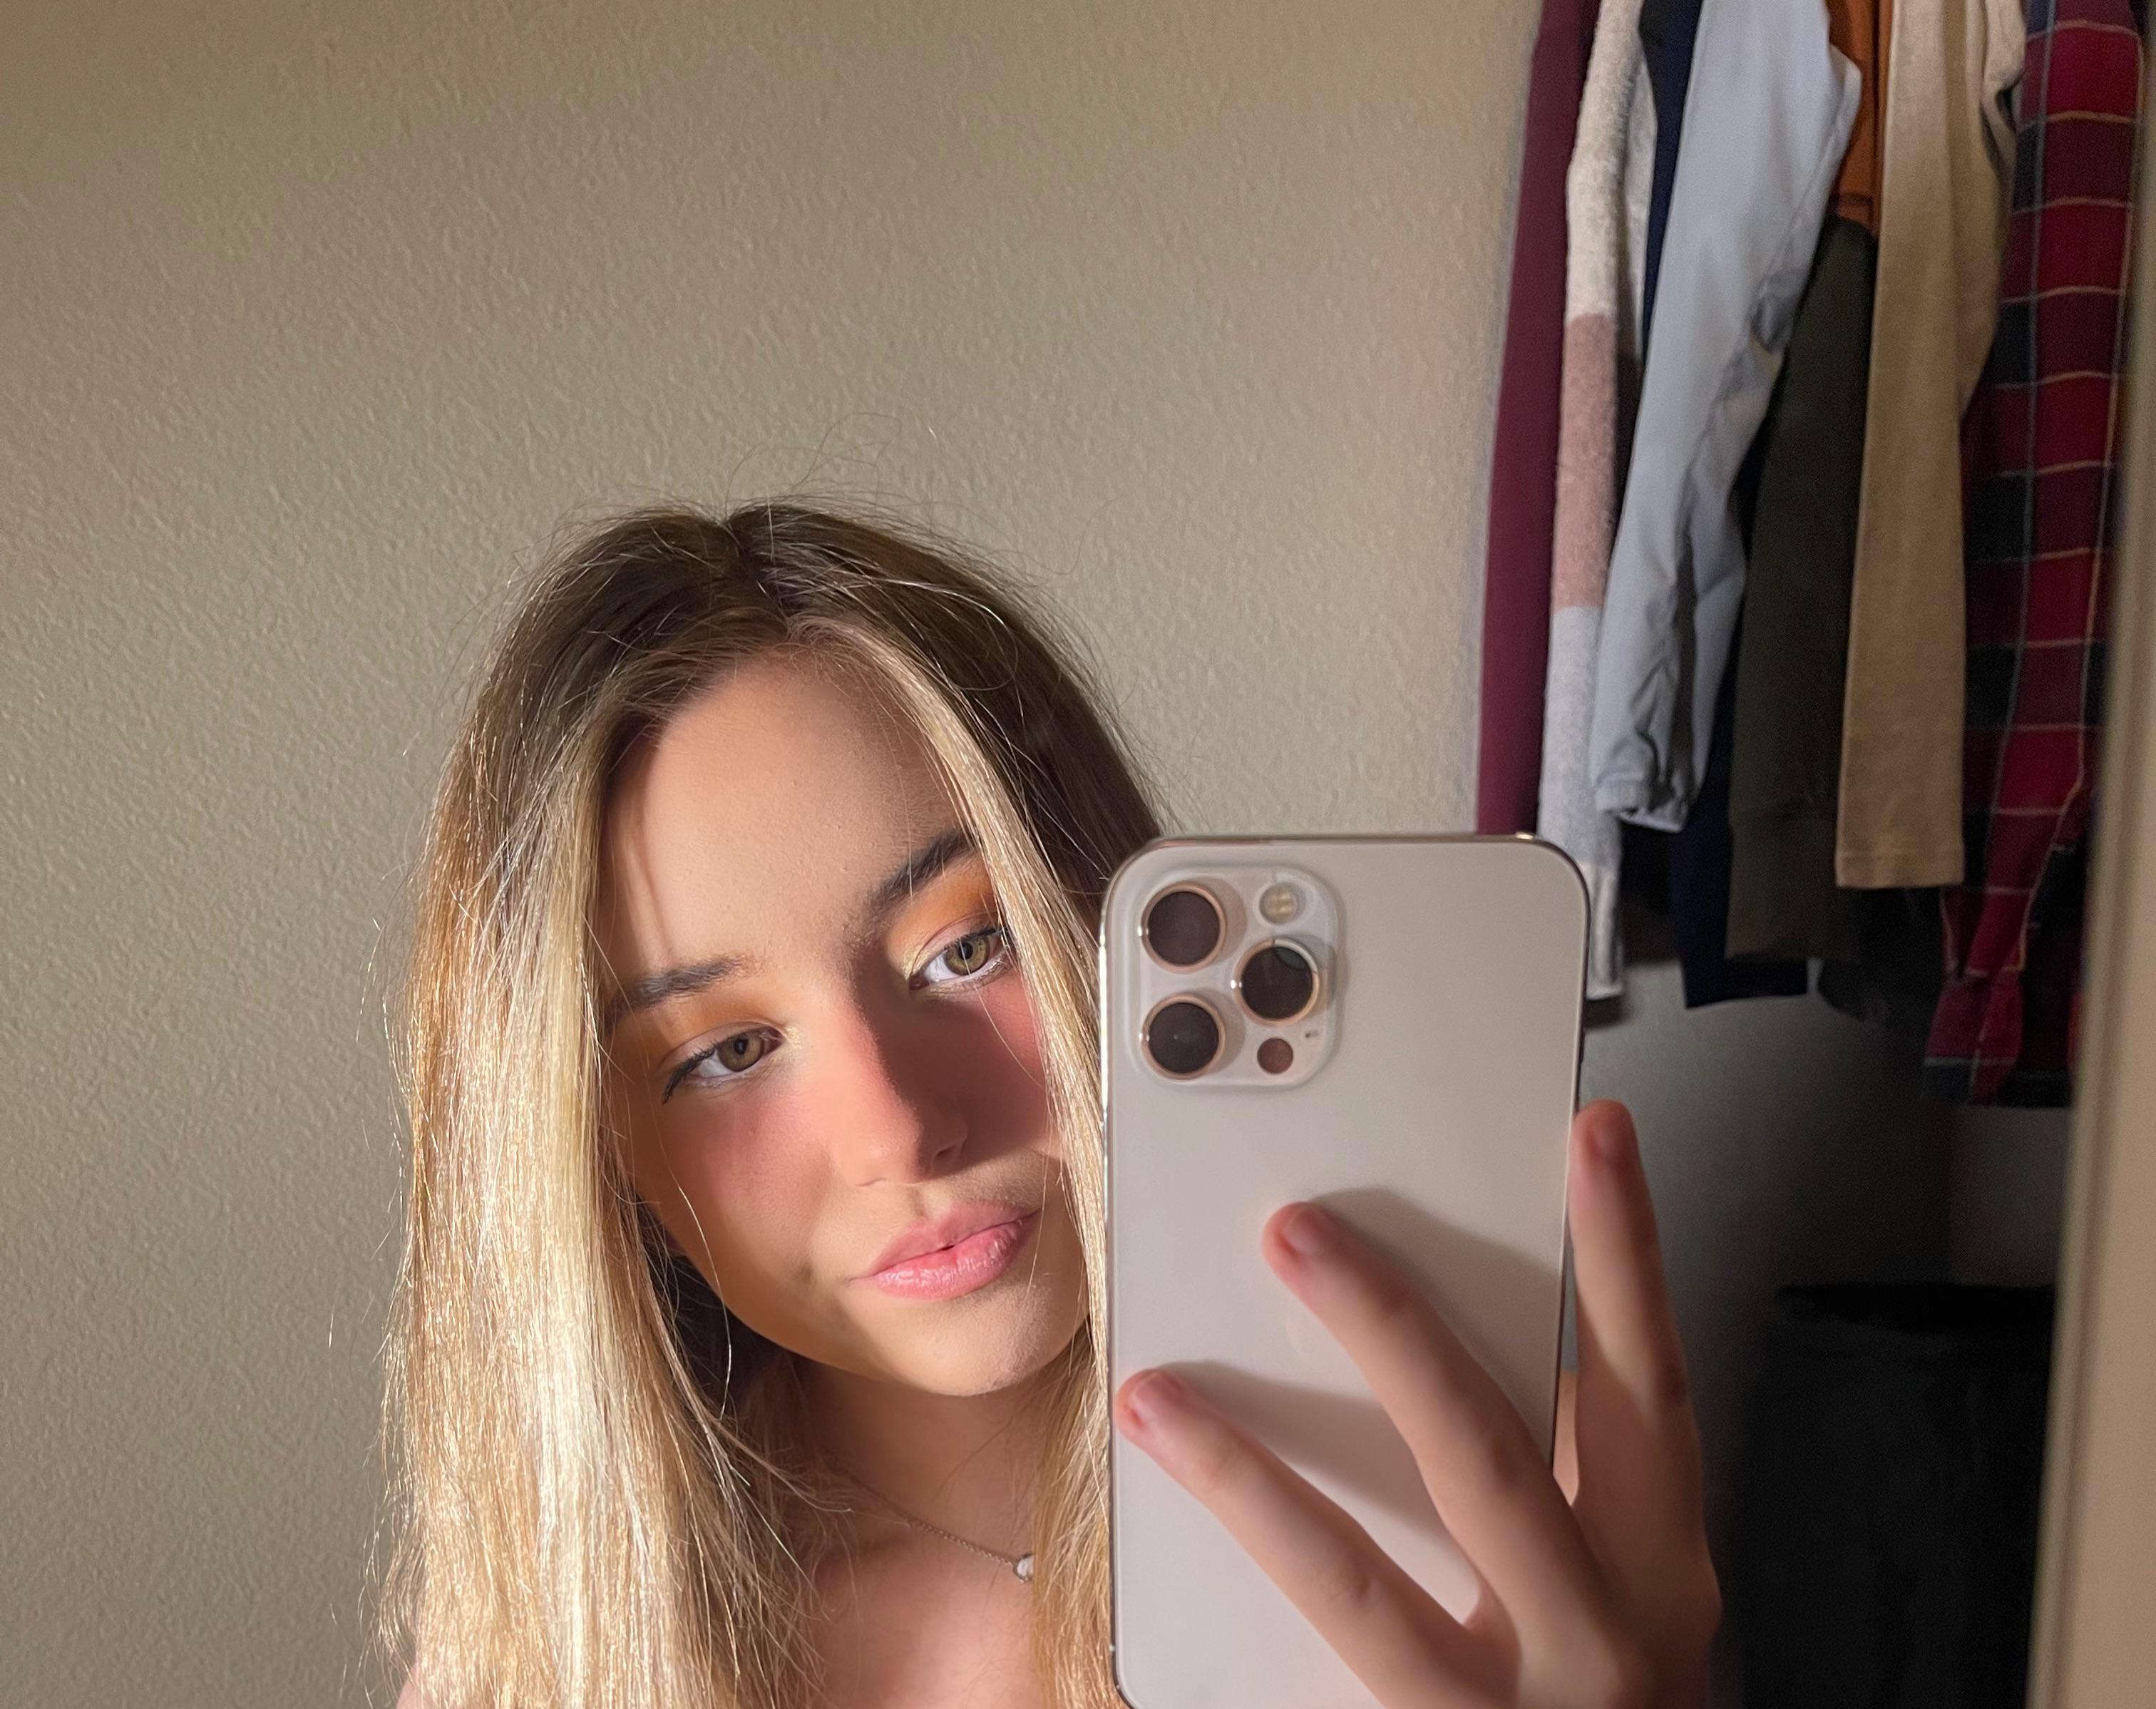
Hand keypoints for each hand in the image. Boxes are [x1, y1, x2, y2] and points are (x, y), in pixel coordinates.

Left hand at [1111, 1100, 1718, 1707]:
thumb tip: (1426, 1325)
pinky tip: (1136, 1600)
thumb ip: (1547, 1468)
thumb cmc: (1605, 1688)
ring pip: (1362, 1587)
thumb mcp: (1612, 1578)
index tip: (1596, 1133)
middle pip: (1487, 1456)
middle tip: (1294, 1231)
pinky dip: (1231, 1629)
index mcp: (1659, 1566)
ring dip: (1248, 1480)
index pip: (1650, 1383)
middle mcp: (1604, 1637)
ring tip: (1157, 1397)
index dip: (1627, 1256)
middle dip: (1386, 1333)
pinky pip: (1321, 1679)